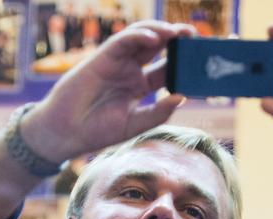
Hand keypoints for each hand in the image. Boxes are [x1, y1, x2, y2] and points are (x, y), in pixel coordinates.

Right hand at [21, 21, 192, 163]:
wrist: (66, 132)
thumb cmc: (97, 130)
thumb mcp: (134, 124)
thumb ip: (157, 112)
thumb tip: (181, 96)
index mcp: (140, 86)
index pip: (168, 69)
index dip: (186, 63)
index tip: (205, 61)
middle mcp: (131, 70)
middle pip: (160, 48)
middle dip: (178, 40)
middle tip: (197, 38)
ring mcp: (118, 62)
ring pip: (143, 38)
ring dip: (161, 32)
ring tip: (179, 33)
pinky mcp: (103, 57)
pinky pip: (123, 41)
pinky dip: (139, 36)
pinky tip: (154, 38)